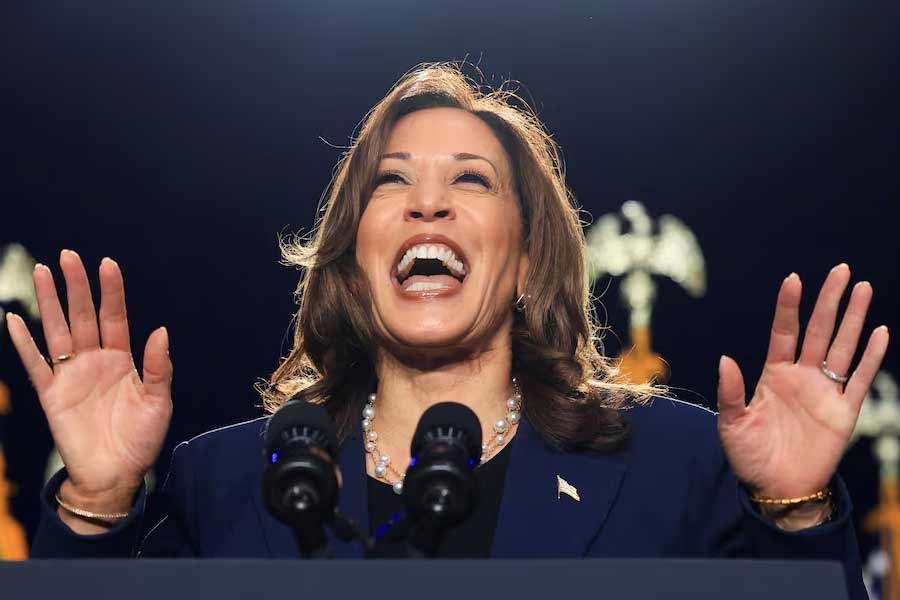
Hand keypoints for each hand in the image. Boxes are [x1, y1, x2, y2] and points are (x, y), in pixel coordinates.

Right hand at [5, 250, 171, 510]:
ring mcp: (71, 375)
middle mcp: (95, 360)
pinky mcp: (51, 394)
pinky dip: (24, 343)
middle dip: (76, 286)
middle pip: (83, 316)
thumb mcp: (159, 402)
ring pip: (57, 331)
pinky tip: (15, 320)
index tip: (107, 263)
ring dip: (50, 302)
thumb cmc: (141, 438)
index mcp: (123, 359)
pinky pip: (35, 364)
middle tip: (68, 255)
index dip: (111, 291)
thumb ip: (158, 367)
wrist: (115, 475)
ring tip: (41, 272)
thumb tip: (160, 330)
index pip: (115, 317)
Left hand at [717, 264, 889, 503]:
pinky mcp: (844, 412)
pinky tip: (880, 332)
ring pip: (842, 347)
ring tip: (864, 288)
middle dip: (830, 300)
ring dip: (854, 319)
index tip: (794, 278)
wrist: (777, 489)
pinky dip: (871, 357)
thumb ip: (730, 392)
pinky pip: (859, 380)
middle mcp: (802, 377)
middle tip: (841, 269)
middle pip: (818, 330)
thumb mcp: (732, 423)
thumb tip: (726, 359)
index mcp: (774, 375)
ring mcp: (825, 392)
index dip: (789, 306)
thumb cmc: (750, 456)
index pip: (784, 332)